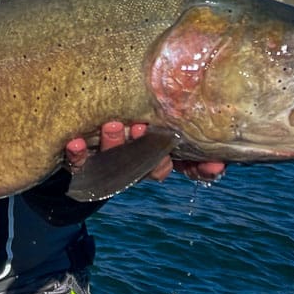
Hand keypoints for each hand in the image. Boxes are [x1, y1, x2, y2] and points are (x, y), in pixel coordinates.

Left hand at [64, 122, 225, 183]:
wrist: (80, 144)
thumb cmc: (128, 126)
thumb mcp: (156, 125)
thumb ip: (180, 130)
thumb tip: (219, 139)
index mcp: (153, 157)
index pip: (184, 163)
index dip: (197, 168)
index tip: (212, 164)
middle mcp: (134, 165)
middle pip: (145, 163)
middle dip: (148, 148)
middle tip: (144, 128)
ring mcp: (108, 165)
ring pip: (113, 160)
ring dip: (114, 143)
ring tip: (112, 125)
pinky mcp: (81, 165)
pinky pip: (79, 163)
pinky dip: (77, 155)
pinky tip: (73, 143)